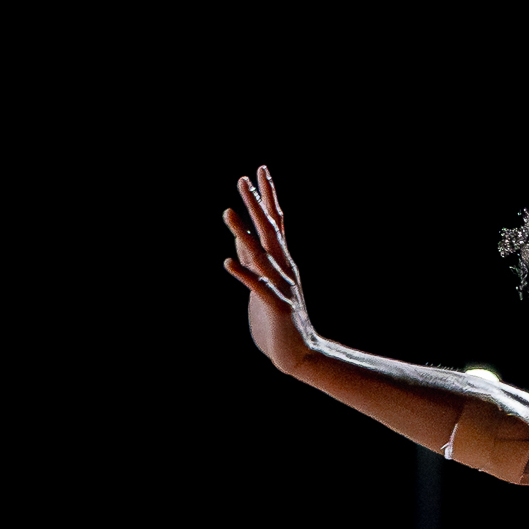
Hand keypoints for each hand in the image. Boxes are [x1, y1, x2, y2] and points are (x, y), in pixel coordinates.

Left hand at [223, 165, 318, 375]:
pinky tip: (228, 262)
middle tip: (243, 180)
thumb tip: (240, 240)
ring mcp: (281, 287)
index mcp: (281, 263)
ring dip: (244, 233)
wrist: (301, 356)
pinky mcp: (276, 307)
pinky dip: (244, 274)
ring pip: (262, 255)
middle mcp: (284, 270)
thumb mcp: (262, 287)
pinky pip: (258, 288)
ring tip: (227, 213)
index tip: (259, 172)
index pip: (276, 223)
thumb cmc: (278, 323)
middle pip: (270, 231)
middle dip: (256, 205)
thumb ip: (254, 264)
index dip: (268, 197)